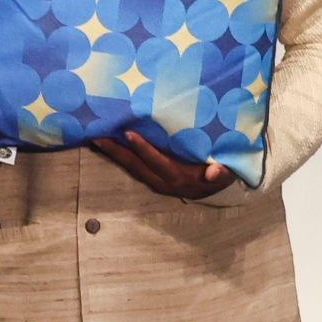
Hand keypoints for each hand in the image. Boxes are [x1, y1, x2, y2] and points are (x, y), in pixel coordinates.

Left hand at [95, 131, 229, 200]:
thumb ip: (221, 173)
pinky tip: (109, 143)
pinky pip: (133, 166)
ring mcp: (155, 180)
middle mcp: (162, 181)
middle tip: (97, 136)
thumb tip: (214, 172)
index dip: (143, 149)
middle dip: (116, 152)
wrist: (215, 188)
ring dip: (113, 153)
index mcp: (179, 177)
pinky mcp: (151, 176)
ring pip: (130, 167)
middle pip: (135, 166)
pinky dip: (120, 155)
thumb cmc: (220, 174)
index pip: (157, 161)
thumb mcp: (225, 173)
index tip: (129, 133)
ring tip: (96, 138)